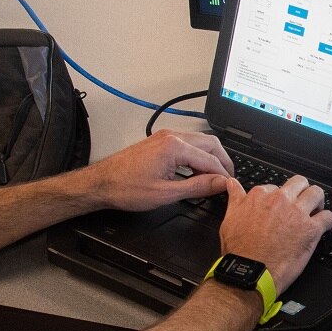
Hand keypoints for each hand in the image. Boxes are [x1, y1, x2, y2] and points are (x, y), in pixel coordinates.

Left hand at [85, 131, 232, 212]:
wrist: (101, 183)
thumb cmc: (126, 188)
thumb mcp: (166, 193)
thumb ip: (197, 187)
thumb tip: (219, 183)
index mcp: (174, 147)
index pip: (210, 159)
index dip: (223, 175)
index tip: (230, 187)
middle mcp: (171, 136)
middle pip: (210, 143)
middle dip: (222, 162)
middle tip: (227, 180)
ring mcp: (165, 137)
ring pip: (200, 142)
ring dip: (210, 158)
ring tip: (212, 179)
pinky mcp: (160, 141)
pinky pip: (187, 144)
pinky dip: (197, 156)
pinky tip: (195, 172)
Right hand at [218, 174, 331, 293]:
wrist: (250, 272)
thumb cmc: (239, 250)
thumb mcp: (229, 219)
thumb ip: (235, 199)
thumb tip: (232, 184)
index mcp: (261, 196)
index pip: (276, 186)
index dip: (279, 197)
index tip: (280, 207)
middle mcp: (280, 200)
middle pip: (299, 182)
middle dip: (301, 191)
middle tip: (301, 204)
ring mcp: (297, 213)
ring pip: (317, 193)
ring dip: (317, 201)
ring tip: (315, 210)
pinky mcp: (311, 230)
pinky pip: (328, 217)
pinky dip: (328, 221)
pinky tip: (323, 227)